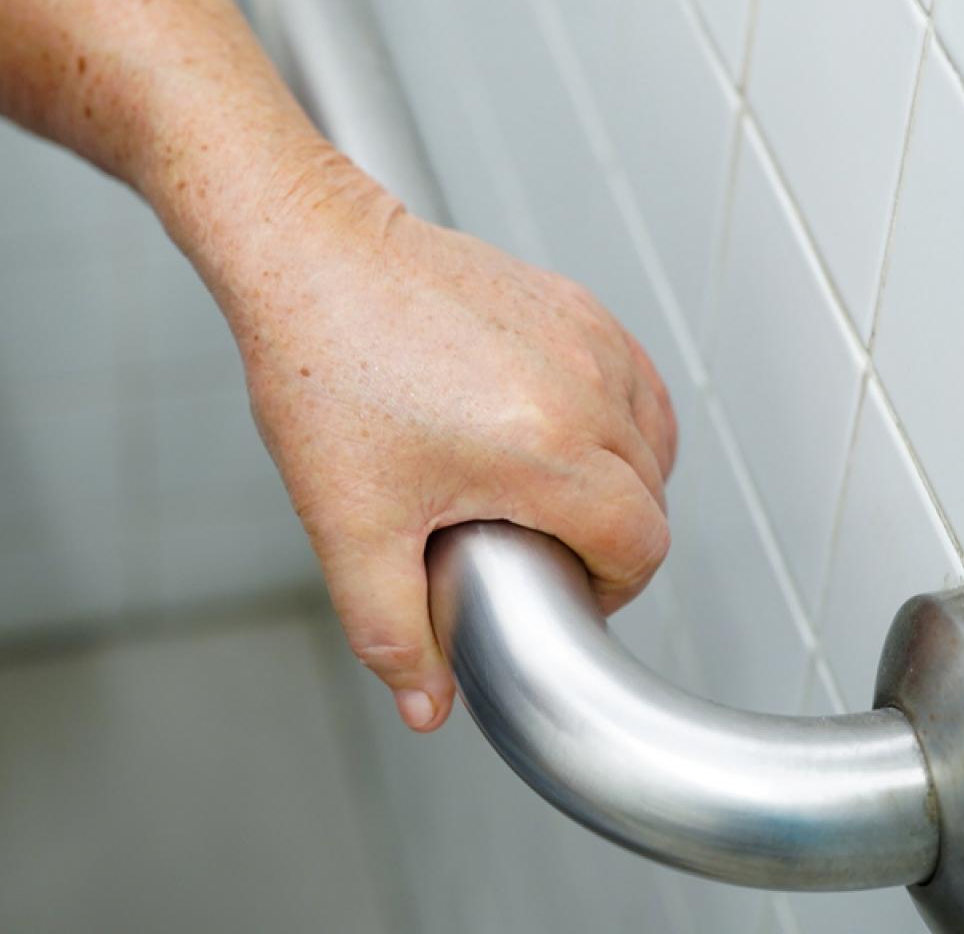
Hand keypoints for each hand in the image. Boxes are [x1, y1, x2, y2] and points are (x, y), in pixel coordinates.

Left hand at [224, 150, 678, 731]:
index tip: (565, 590)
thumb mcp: (349, 524)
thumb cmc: (323, 372)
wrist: (309, 258)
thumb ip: (392, 630)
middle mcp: (584, 387)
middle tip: (542, 551)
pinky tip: (562, 432)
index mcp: (545, 449)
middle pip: (653, 495)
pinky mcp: (571, 301)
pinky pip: (631, 377)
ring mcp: (585, 335)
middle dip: (613, 539)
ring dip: (624, 477)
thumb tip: (429, 705)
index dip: (613, 587)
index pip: (642, 544)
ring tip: (553, 495)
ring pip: (653, 434)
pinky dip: (616, 417)